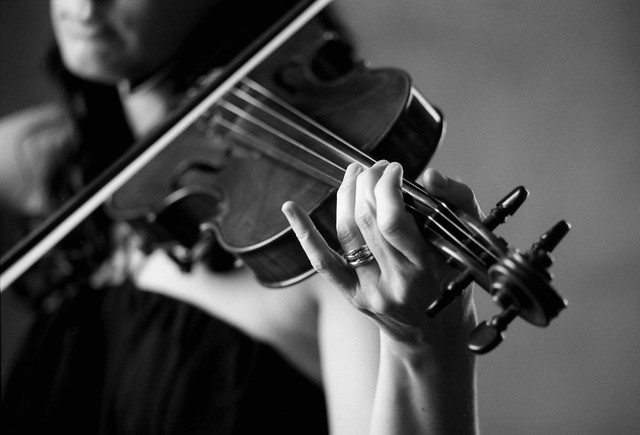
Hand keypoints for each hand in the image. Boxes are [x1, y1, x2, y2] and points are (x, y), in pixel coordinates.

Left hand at [282, 161, 481, 351]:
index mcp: (426, 268)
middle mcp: (395, 282)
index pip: (393, 221)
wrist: (435, 337)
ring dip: (346, 195)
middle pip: (366, 221)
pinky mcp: (351, 295)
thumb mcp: (465, 242)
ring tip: (355, 174)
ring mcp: (369, 290)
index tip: (394, 169)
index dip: (387, 186)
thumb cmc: (454, 282)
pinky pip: (323, 262)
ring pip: (346, 232)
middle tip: (375, 167)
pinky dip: (305, 233)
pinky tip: (291, 208)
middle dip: (367, 183)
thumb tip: (429, 175)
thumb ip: (457, 202)